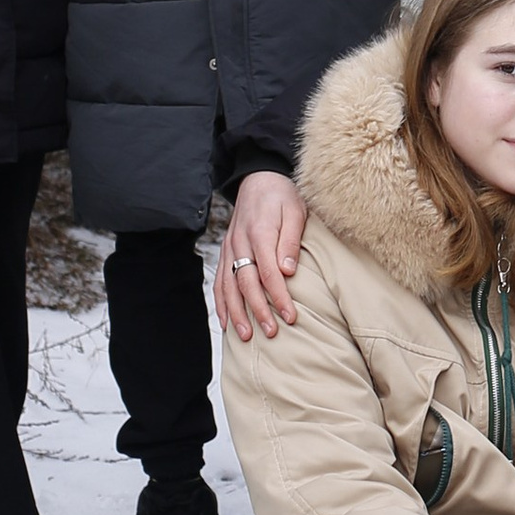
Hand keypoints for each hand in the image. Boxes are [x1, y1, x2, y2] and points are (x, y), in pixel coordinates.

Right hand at [216, 170, 306, 341]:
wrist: (258, 178)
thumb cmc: (282, 196)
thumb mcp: (295, 211)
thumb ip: (291, 241)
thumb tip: (288, 271)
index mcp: (260, 233)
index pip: (269, 273)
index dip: (279, 297)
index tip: (289, 316)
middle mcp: (241, 243)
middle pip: (247, 283)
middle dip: (258, 310)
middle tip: (271, 332)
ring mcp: (230, 248)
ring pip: (229, 286)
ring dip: (237, 312)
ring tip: (246, 335)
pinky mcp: (226, 252)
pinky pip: (219, 281)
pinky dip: (221, 302)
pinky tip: (226, 321)